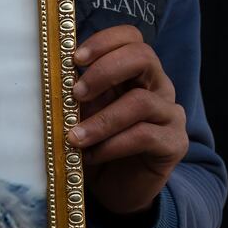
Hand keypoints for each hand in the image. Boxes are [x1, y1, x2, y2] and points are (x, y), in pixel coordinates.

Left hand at [66, 25, 187, 214]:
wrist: (116, 189)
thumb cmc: (96, 145)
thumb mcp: (82, 115)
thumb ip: (77, 95)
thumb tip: (53, 77)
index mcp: (135, 73)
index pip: (131, 38)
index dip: (104, 41)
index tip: (75, 58)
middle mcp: (157, 87)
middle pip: (143, 57)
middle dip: (105, 71)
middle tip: (76, 93)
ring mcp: (170, 114)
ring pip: (141, 103)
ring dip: (101, 121)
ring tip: (74, 137)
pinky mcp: (174, 143)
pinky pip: (144, 136)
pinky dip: (111, 145)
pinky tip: (91, 156)